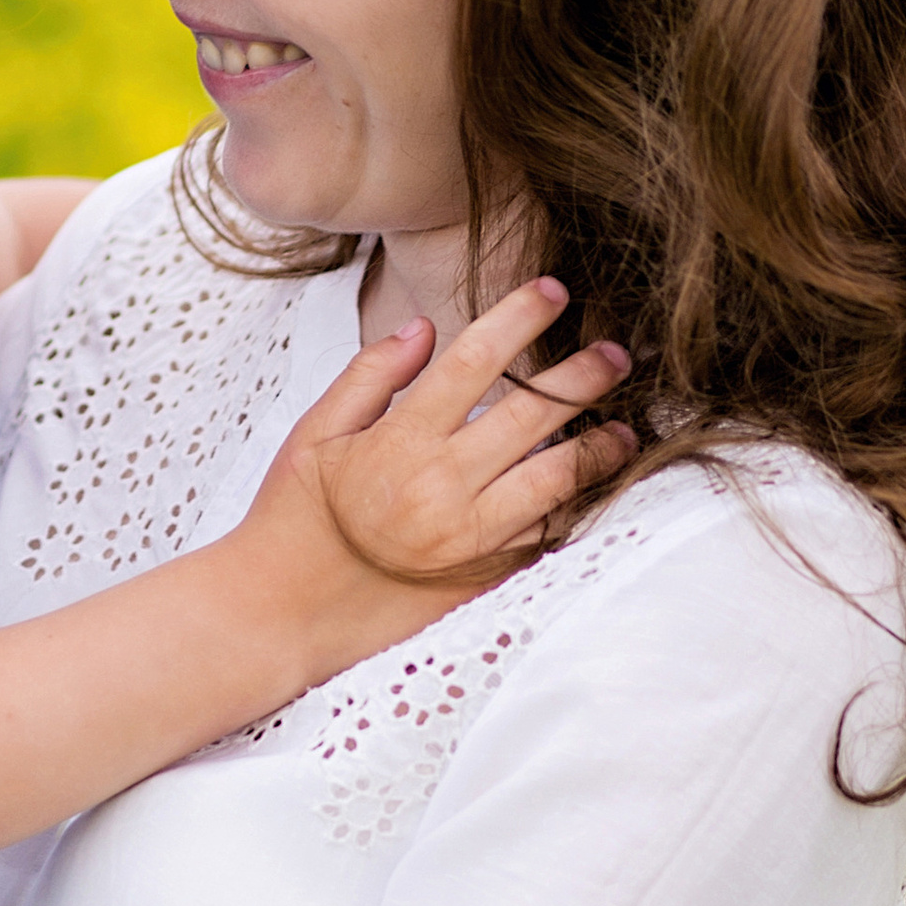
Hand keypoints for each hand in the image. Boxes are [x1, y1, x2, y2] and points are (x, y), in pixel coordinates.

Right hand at [270, 278, 633, 600]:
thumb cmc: (290, 519)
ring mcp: (466, 536)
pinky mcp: (479, 576)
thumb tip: (424, 328)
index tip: (553, 291)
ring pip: (556, 479)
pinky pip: (545, 535)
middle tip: (616, 353)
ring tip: (624, 428)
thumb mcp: (312, 436)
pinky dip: (576, 507)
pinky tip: (594, 487)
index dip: (519, 318)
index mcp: (397, 442)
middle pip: (532, 415)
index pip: (474, 361)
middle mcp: (439, 487)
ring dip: (599, 448)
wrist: (281, 614)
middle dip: (584, 377)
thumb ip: (370, 377)